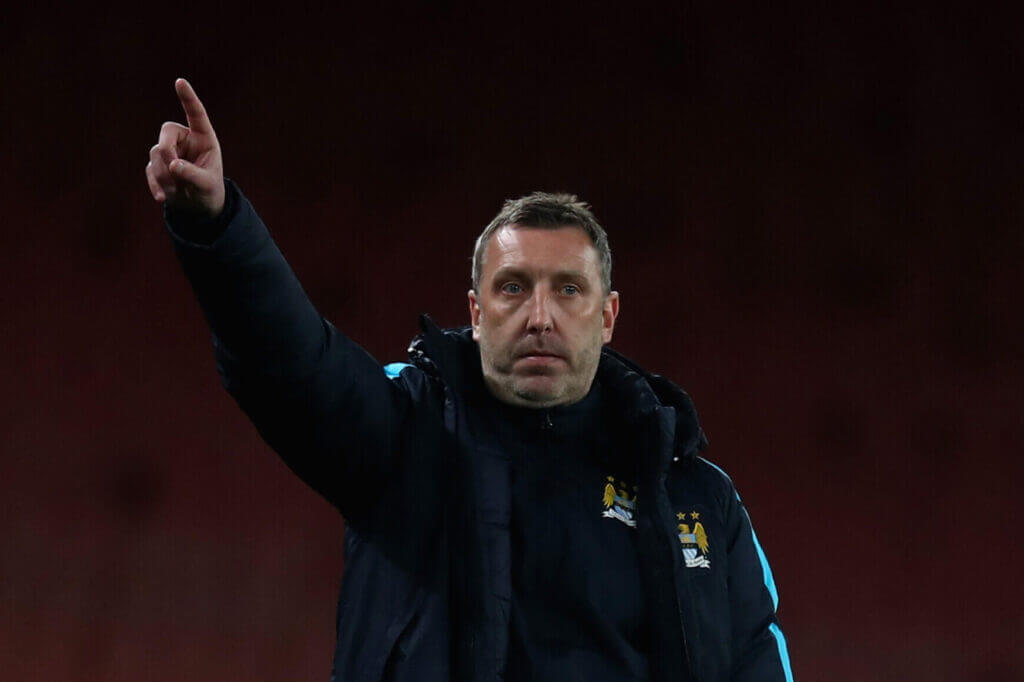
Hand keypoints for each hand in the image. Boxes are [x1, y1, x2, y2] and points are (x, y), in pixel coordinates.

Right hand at [145, 78, 224, 216]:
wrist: (198, 206)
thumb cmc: (209, 190)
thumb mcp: (207, 184)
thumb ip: (193, 174)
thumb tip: (173, 165)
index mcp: (203, 138)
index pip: (195, 114)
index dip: (188, 98)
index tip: (180, 81)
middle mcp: (184, 140)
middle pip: (166, 132)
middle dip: (167, 150)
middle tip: (173, 169)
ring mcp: (168, 151)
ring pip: (156, 154)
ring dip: (166, 175)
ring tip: (179, 190)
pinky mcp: (156, 165)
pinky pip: (149, 170)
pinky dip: (156, 184)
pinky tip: (162, 197)